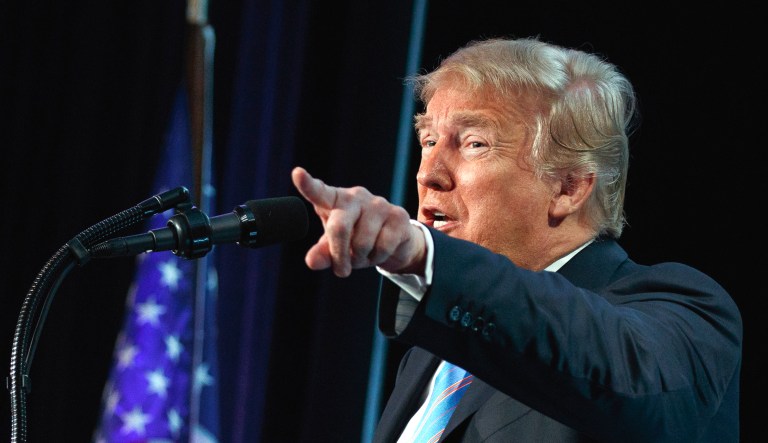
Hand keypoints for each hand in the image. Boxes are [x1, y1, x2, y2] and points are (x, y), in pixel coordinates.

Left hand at [291, 166, 425, 276]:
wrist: (395, 242)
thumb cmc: (357, 239)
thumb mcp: (336, 246)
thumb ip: (323, 252)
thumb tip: (312, 261)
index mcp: (335, 200)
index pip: (319, 192)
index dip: (307, 184)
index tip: (297, 174)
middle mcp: (356, 197)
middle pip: (340, 228)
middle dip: (339, 255)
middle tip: (341, 271)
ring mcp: (378, 204)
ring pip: (362, 243)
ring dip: (361, 259)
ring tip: (364, 255)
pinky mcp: (398, 216)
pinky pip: (382, 247)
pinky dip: (378, 258)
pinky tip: (380, 252)